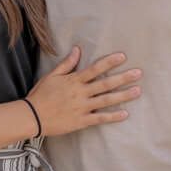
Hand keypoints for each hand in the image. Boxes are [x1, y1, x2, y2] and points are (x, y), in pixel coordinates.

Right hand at [26, 47, 140, 136]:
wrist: (32, 116)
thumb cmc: (41, 94)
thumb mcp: (52, 76)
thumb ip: (67, 63)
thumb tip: (77, 49)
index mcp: (74, 80)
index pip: (95, 68)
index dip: (109, 62)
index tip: (123, 56)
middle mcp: (81, 93)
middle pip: (105, 84)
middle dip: (123, 78)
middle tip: (139, 73)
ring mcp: (82, 107)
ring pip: (106, 100)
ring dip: (123, 96)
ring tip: (137, 91)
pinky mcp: (81, 121)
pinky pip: (99, 119)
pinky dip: (112, 117)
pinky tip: (125, 114)